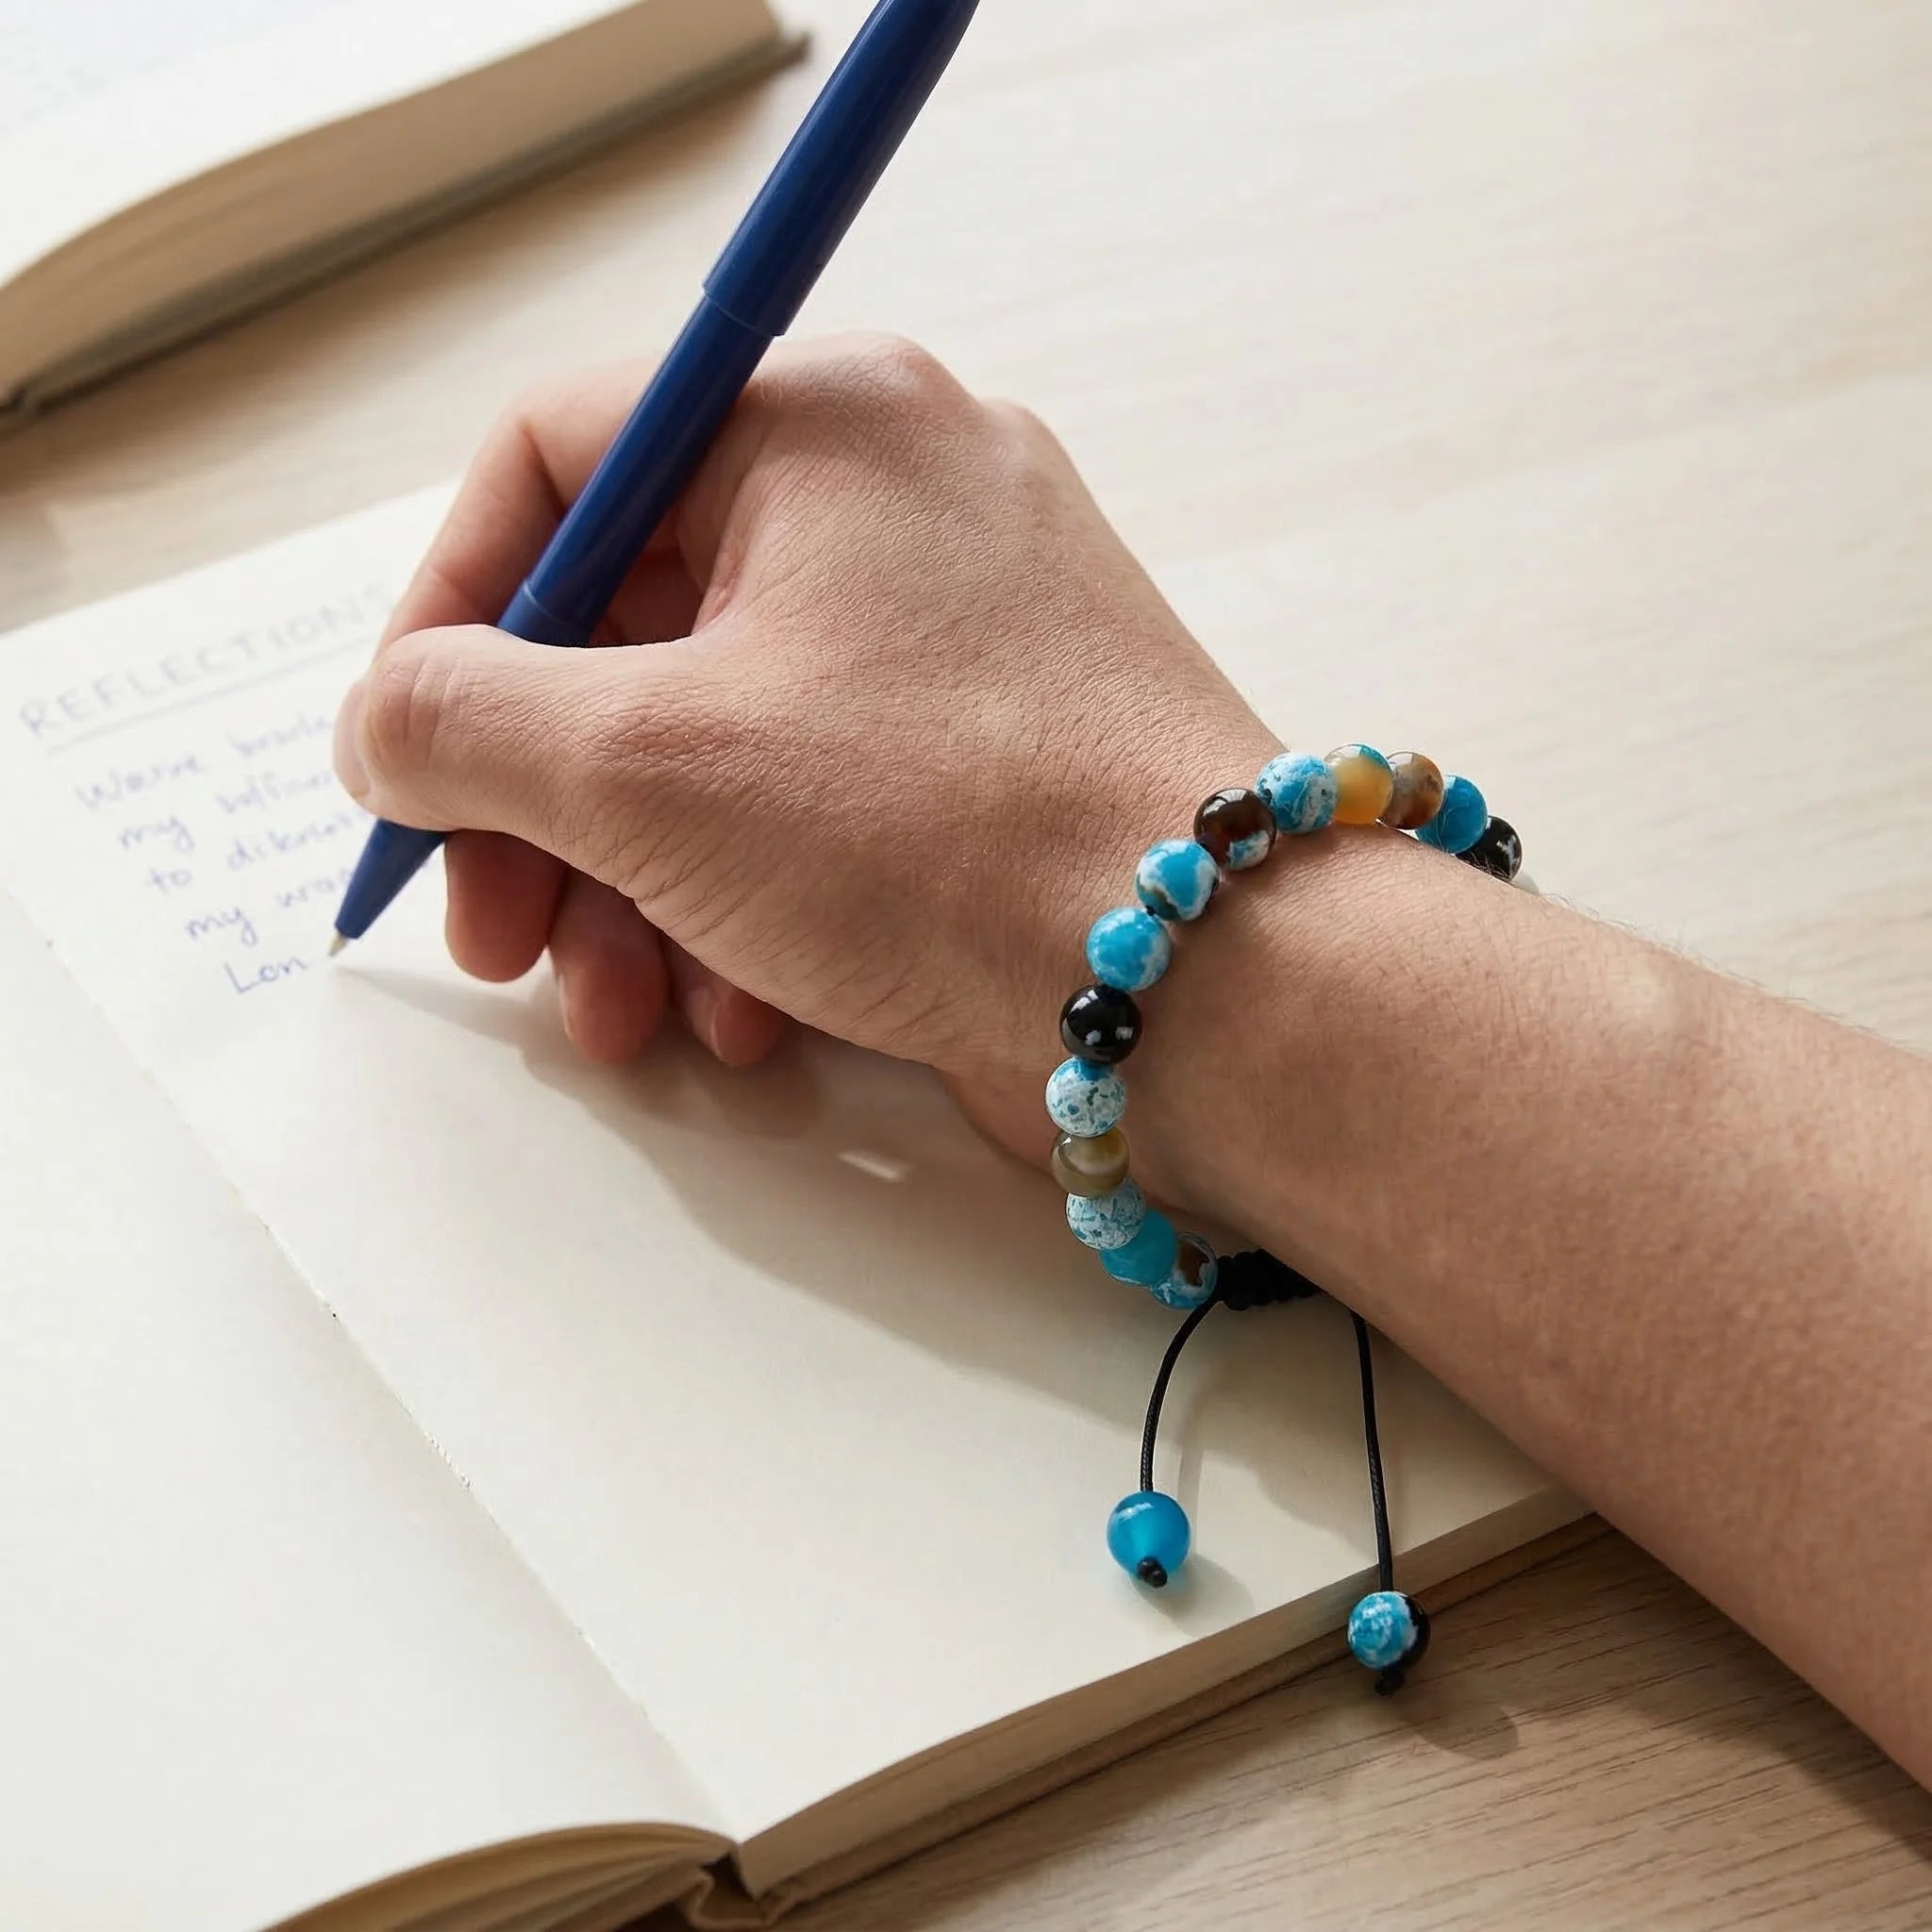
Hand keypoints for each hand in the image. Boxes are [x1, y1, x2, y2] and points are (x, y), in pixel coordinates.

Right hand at [336, 335, 1280, 1185]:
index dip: (447, 611)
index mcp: (826, 423)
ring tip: (614, 1013)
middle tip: (489, 935)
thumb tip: (386, 725)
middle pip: (633, 625)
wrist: (1214, 988)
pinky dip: (747, 905)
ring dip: (632, 888)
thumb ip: (461, 722)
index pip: (560, 460)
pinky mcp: (993, 756)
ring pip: (719, 738)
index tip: (403, 757)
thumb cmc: (944, 835)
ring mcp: (960, 634)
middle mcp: (903, 501)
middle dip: (539, 805)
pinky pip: (818, 803)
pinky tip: (735, 1016)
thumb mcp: (645, 766)